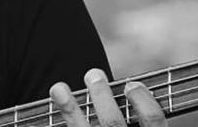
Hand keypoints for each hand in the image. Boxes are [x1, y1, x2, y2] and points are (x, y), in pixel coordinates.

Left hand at [49, 68, 165, 126]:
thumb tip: (120, 95)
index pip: (153, 120)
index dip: (142, 99)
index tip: (130, 84)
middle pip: (113, 122)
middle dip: (101, 95)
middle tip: (92, 75)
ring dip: (69, 109)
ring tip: (58, 88)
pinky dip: (62, 124)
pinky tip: (44, 116)